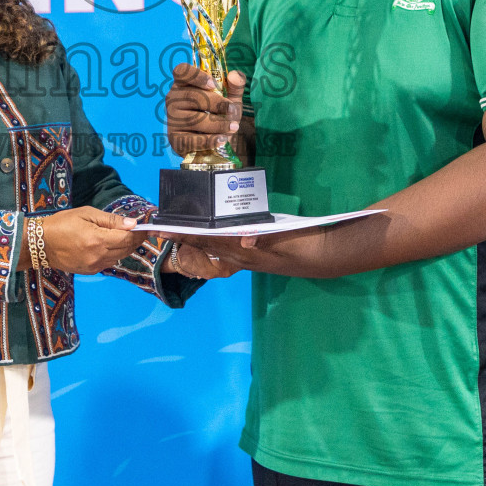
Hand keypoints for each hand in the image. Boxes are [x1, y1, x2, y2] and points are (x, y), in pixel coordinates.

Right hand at [39, 207, 146, 274]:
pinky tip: (110, 245)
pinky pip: (109, 262)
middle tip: (139, 230)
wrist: (41, 243)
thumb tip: (132, 223)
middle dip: (135, 239)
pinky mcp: (90, 271)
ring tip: (124, 235)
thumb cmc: (62, 223)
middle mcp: (99, 256)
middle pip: (126, 249)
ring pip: (120, 257)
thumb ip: (110, 220)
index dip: (139, 232)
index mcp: (98, 240)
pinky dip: (114, 253)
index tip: (145, 226)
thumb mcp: (86, 214)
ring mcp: (95, 266)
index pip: (128, 238)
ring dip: (125, 247)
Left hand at [158, 225, 327, 275]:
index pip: (206, 240)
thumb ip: (265, 239)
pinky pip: (226, 248)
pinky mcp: (256, 255)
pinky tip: (210, 236)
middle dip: (182, 236)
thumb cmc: (306, 243)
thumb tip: (245, 240)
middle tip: (160, 227)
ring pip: (214, 248)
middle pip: (204, 245)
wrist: (325, 256)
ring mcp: (248, 258)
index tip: (160, 228)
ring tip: (178, 230)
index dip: (183, 233)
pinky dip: (213, 241)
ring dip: (195, 239)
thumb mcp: (286, 238)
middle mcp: (241, 257)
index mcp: (244, 251)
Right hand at [165, 64, 243, 158]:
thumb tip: (235, 75)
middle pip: (192, 96)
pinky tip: (222, 139)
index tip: (214, 85)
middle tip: (233, 111)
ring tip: (233, 127)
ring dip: (217, 124)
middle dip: (217, 104)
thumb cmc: (220, 115)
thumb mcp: (231, 100)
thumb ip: (236, 86)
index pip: (182, 72)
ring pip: (193, 119)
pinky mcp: (174, 139)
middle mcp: (173, 99)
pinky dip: (209, 140)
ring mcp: (171, 119)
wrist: (214, 143)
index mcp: (184, 84)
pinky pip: (191, 139)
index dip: (196, 76)